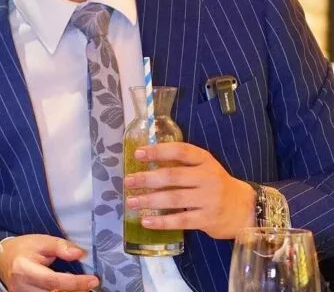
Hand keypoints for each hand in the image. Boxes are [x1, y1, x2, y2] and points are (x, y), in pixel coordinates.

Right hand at [0, 235, 99, 291]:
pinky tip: (68, 288)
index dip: (75, 283)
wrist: (4, 260)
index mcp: (24, 269)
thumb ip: (60, 247)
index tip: (93, 280)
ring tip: (79, 285)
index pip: (53, 281)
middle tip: (89, 284)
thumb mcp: (41, 241)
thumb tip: (80, 254)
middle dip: (75, 290)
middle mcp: (21, 287)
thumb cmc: (24, 248)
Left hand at [124, 141, 255, 239]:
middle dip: (147, 179)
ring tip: (131, 201)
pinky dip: (161, 221)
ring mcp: (209, 199)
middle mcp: (208, 178)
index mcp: (205, 160)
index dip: (158, 151)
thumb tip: (145, 158)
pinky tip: (146, 221)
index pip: (180, 151)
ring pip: (174, 199)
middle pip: (173, 176)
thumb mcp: (203, 167)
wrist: (246, 209)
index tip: (137, 154)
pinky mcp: (208, 220)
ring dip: (149, 200)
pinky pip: (180, 220)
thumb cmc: (215, 184)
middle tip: (128, 181)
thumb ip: (180, 163)